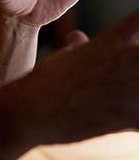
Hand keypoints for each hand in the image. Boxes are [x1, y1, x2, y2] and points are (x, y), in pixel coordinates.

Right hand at [5, 7, 138, 145]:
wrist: (30, 110)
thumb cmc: (45, 81)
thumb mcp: (64, 57)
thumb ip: (79, 48)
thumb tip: (79, 37)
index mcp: (109, 41)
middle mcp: (122, 60)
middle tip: (135, 70)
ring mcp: (127, 89)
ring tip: (134, 93)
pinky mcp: (128, 117)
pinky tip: (134, 121)